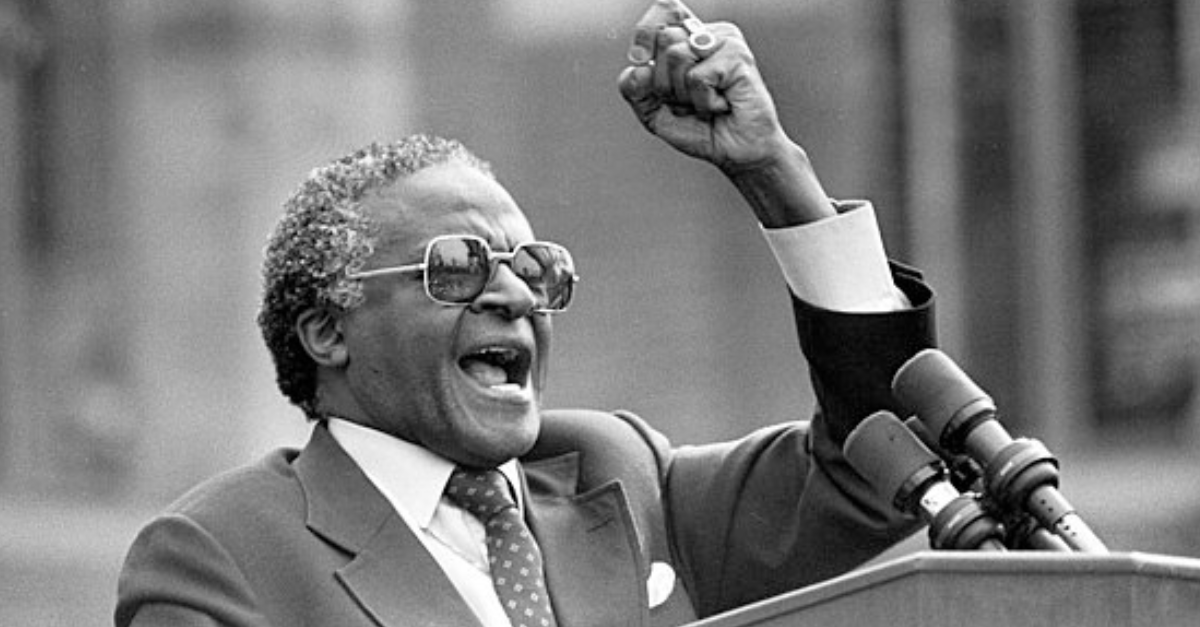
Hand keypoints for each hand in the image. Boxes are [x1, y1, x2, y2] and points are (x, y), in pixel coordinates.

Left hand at [618, 2, 784, 172]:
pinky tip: (721, 105)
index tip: (640, 59)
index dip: (646, 31)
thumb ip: (634, 89)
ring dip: (684, 94)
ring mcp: (725, 43)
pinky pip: (698, 76)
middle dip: (665, 82)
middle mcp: (706, 35)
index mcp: (688, 39)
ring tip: (706, 103)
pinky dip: (702, 102)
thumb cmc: (701, 128)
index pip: (664, 10)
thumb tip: (637, 69)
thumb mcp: (653, 112)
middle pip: (664, 38)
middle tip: (689, 100)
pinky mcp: (738, 57)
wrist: (735, 152)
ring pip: (677, 54)